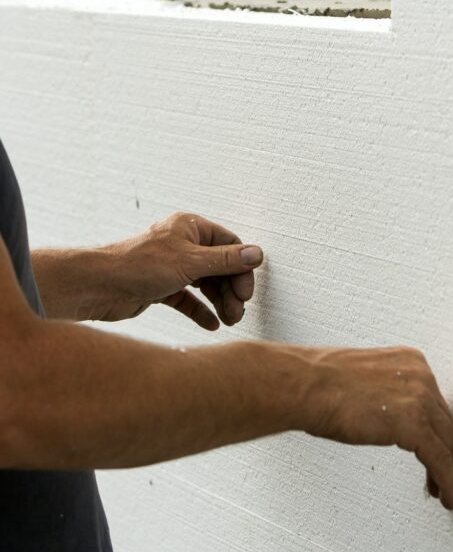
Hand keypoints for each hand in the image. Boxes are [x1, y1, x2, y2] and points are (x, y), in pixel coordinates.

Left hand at [97, 212, 263, 328]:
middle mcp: (183, 245)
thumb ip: (227, 260)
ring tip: (229, 319)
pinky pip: (189, 299)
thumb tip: (256, 254)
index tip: (246, 291)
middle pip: (220, 268)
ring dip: (220, 302)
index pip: (230, 246)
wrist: (97, 287)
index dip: (242, 269)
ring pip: (206, 284)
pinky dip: (201, 310)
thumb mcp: (191, 261)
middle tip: (238, 310)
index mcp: (190, 228)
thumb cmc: (136, 265)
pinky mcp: (161, 287)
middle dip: (231, 290)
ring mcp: (172, 267)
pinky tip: (211, 323)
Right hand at [303, 346, 452, 512]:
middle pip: (445, 425)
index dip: (441, 435)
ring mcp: (420, 398)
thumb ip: (389, 396)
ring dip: (452, 474)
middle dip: (449, 457)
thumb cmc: (320, 386)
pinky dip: (449, 481)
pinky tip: (450, 497)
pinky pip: (440, 459)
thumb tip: (393, 419)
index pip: (435, 406)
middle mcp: (421, 376)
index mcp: (411, 363)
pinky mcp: (413, 423)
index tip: (441, 455)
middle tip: (448, 481)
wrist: (305, 386)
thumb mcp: (368, 383)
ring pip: (448, 443)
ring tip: (449, 496)